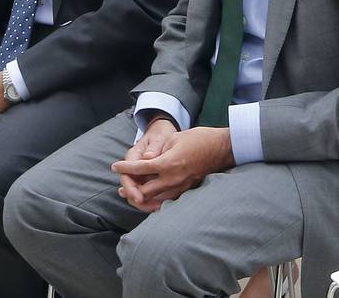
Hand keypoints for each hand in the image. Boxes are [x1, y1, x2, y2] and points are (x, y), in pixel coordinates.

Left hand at [111, 123, 233, 211]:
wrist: (224, 148)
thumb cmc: (199, 139)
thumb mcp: (174, 139)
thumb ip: (158, 152)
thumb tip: (145, 160)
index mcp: (168, 164)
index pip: (140, 169)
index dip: (125, 168)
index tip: (114, 167)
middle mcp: (174, 179)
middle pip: (145, 191)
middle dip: (131, 190)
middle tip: (121, 188)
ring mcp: (182, 186)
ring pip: (157, 200)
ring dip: (142, 198)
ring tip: (131, 196)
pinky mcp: (188, 189)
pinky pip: (169, 200)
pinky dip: (156, 200)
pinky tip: (150, 199)